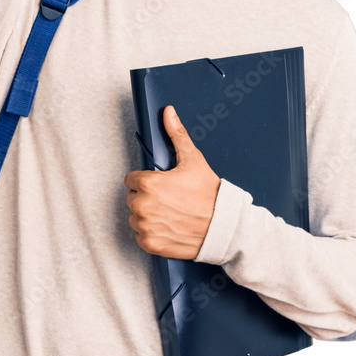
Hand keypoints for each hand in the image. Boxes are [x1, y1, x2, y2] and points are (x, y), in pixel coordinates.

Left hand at [124, 105, 220, 259]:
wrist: (223, 226)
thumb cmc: (209, 194)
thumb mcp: (193, 160)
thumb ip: (176, 134)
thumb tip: (168, 112)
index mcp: (148, 184)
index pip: (131, 179)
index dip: (147, 180)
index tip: (162, 185)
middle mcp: (142, 206)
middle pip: (132, 198)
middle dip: (147, 198)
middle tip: (169, 199)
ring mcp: (145, 227)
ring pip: (135, 217)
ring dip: (147, 216)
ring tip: (170, 213)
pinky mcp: (150, 244)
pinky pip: (140, 236)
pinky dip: (151, 234)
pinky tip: (168, 227)